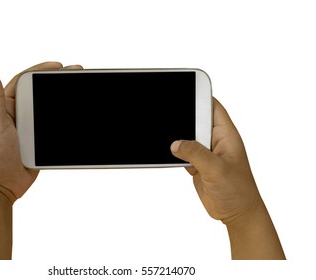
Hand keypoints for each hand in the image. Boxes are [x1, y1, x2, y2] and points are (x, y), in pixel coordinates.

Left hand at [0, 62, 82, 200]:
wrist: (0, 186)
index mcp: (5, 106)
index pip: (23, 81)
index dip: (40, 70)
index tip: (58, 66)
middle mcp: (17, 114)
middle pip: (40, 92)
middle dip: (57, 82)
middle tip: (75, 74)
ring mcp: (28, 128)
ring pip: (48, 109)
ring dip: (63, 101)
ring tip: (79, 92)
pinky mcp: (37, 141)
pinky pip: (52, 127)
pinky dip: (63, 120)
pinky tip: (75, 116)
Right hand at [170, 98, 262, 225]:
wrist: (236, 213)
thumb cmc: (238, 191)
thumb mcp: (217, 169)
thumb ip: (196, 154)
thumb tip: (176, 144)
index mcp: (226, 136)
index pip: (213, 108)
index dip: (201, 97)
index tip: (185, 90)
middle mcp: (216, 141)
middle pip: (196, 121)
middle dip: (184, 118)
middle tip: (168, 114)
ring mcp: (206, 153)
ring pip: (188, 137)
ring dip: (178, 138)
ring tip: (165, 135)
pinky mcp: (197, 165)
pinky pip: (183, 152)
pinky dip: (175, 152)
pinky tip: (169, 154)